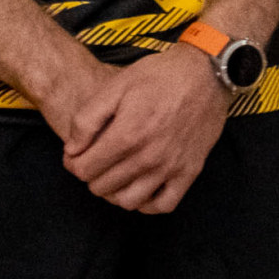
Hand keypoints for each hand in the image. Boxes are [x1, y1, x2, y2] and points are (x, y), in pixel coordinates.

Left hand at [60, 41, 230, 212]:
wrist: (206, 74)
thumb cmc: (160, 76)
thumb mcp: (115, 86)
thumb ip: (86, 119)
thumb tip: (71, 150)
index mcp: (127, 135)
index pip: (83, 170)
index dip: (73, 163)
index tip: (77, 154)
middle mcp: (148, 157)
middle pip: (102, 187)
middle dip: (91, 176)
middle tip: (96, 161)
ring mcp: (171, 167)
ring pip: (129, 201)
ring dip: (115, 192)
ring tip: (115, 175)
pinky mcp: (190, 171)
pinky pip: (164, 205)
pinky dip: (148, 204)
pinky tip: (141, 188)